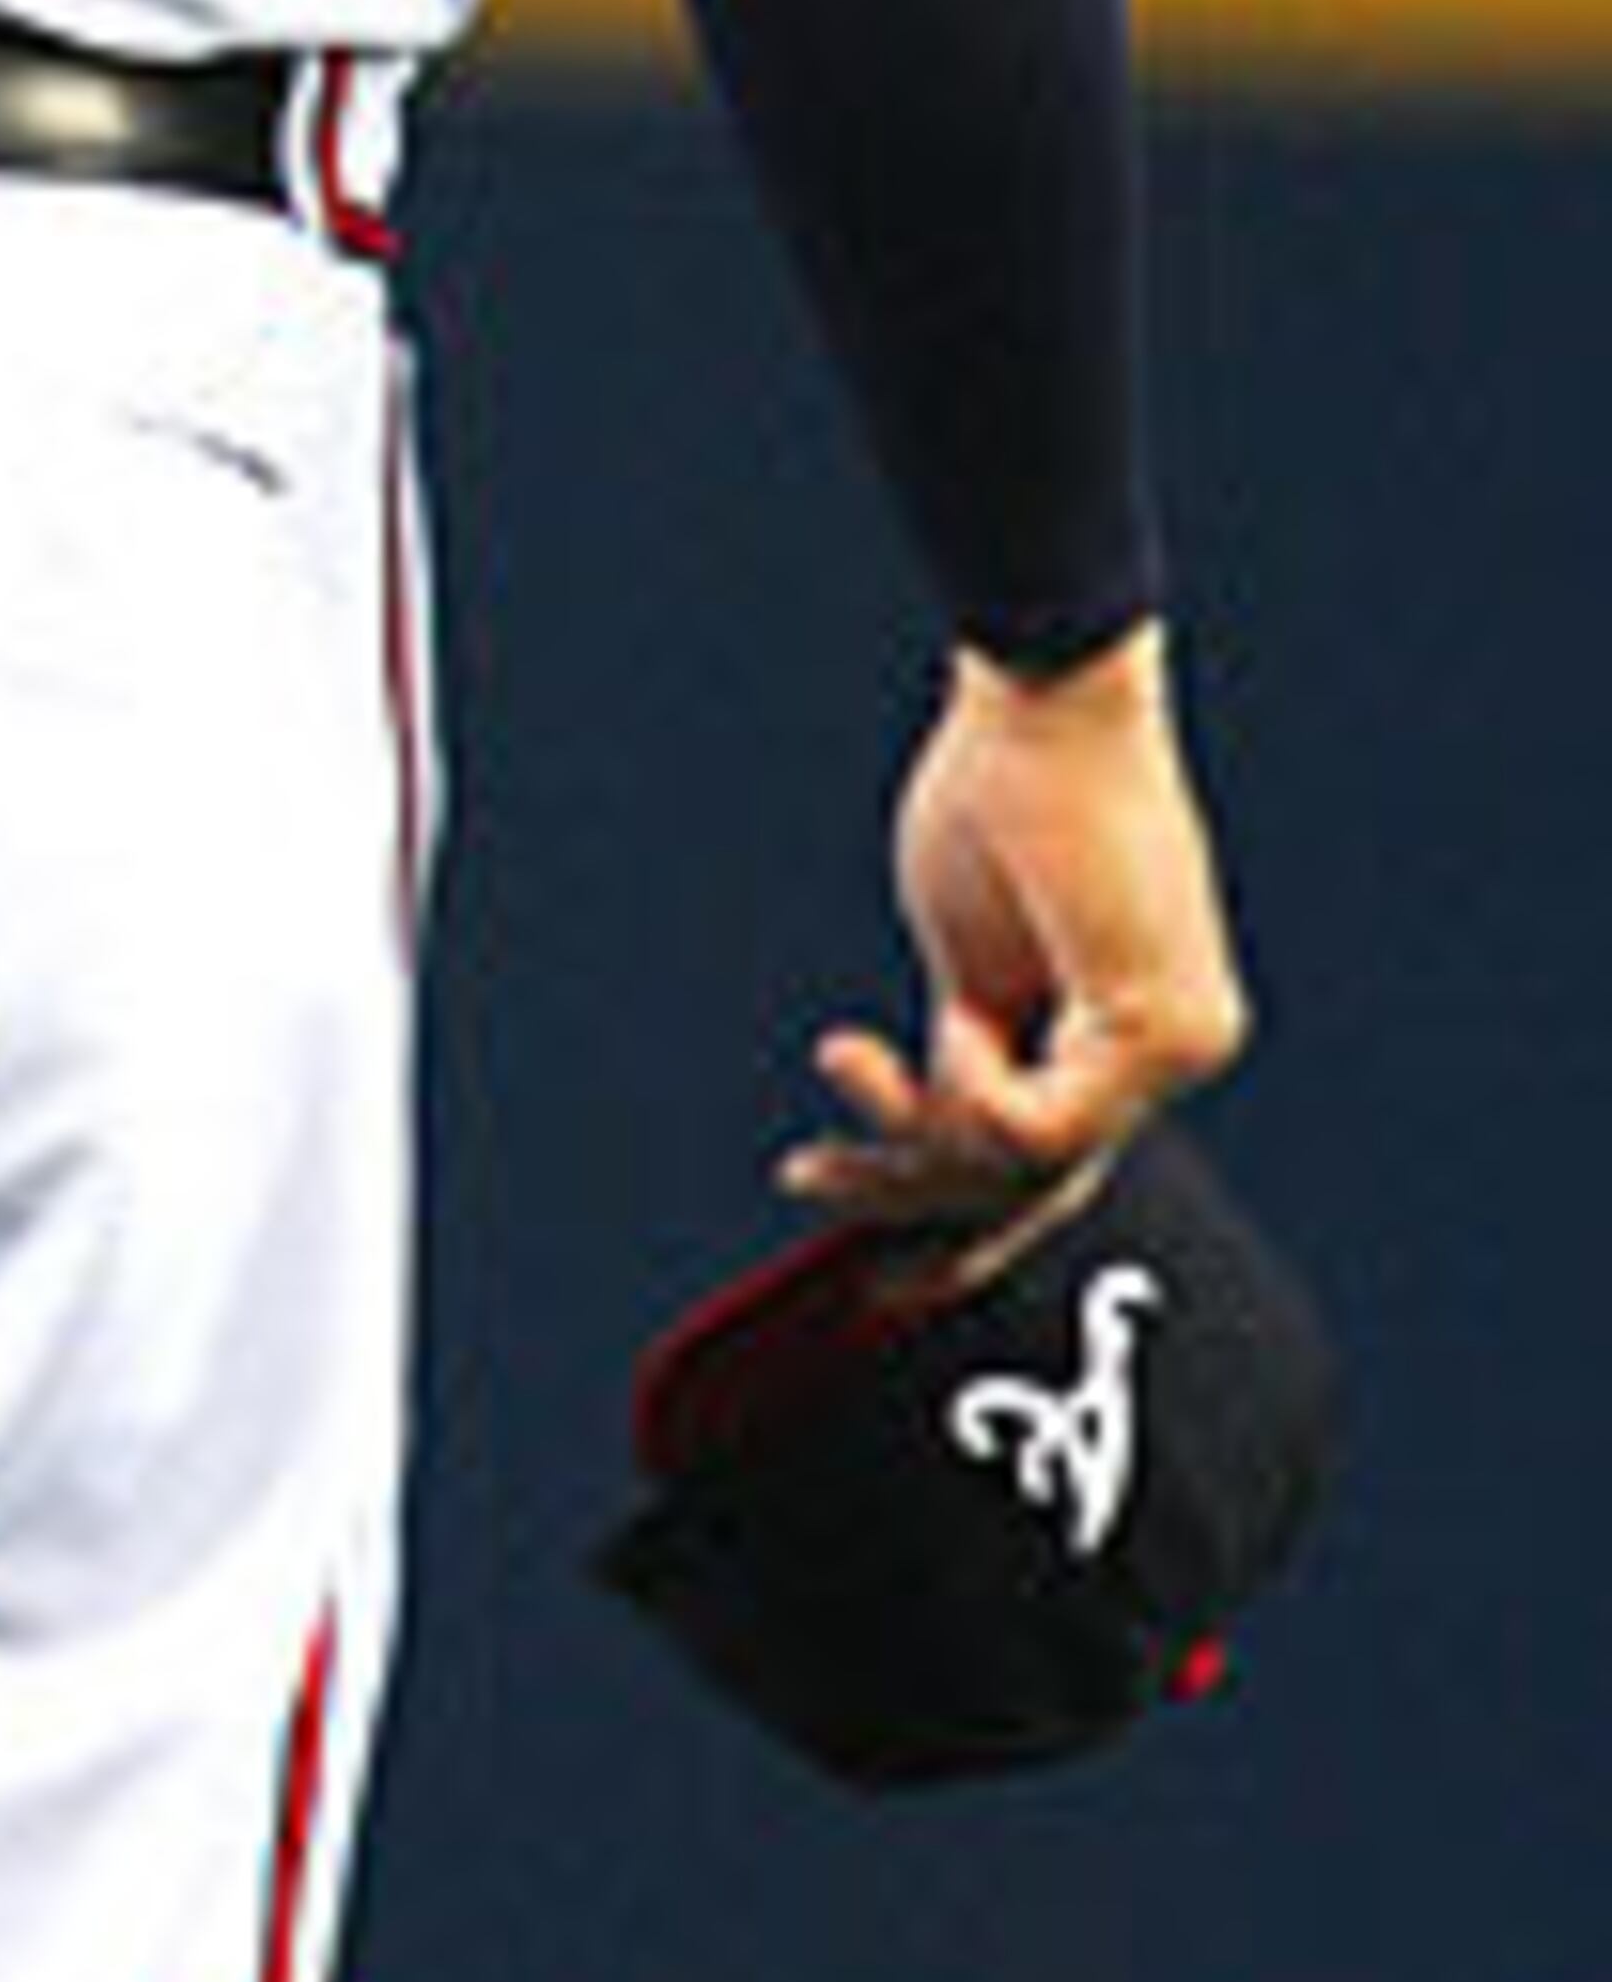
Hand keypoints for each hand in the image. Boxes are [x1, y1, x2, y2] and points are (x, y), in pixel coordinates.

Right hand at [782, 623, 1249, 1251]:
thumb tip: (949, 1121)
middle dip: (907, 1197)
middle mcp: (1176, 1049)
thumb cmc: (998, 795)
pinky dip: (967, 1095)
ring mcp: (1183, 1046)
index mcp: (1127, 1030)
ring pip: (1026, 1164)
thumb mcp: (969, 958)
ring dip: (914, 1132)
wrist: (1041, 703)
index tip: (874, 1278)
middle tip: (797, 1176)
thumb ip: (972, 1048)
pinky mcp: (1164, 1030)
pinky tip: (950, 1027)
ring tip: (844, 1055)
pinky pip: (1041, 1128)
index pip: (1050, 1165)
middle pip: (1031, 1182)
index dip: (961, 1236)